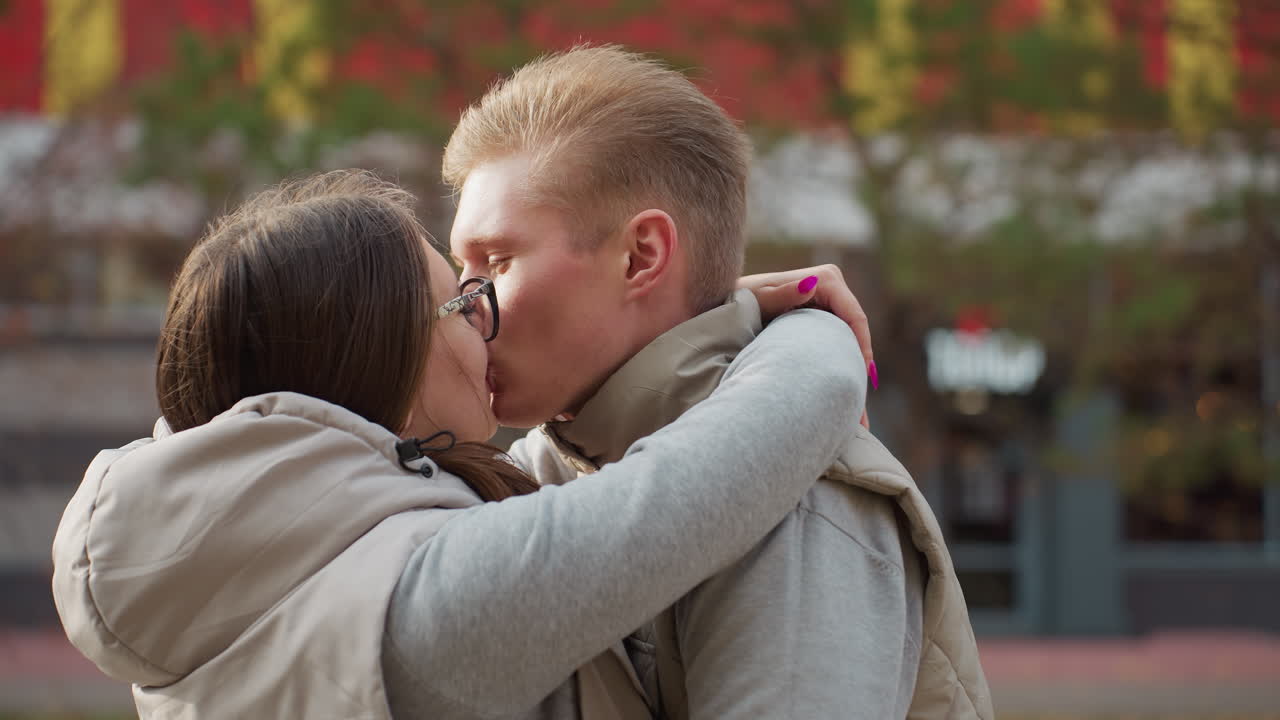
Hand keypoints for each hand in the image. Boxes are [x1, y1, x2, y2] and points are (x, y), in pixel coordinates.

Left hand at [739, 265, 875, 428]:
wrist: (727, 305)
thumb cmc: (738, 302)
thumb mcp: (757, 300)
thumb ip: (781, 294)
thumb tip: (810, 285)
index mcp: (826, 279)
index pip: (855, 316)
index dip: (862, 346)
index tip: (863, 375)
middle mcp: (832, 287)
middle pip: (856, 330)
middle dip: (861, 363)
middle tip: (862, 399)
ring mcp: (828, 302)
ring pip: (849, 338)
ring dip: (852, 368)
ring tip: (856, 404)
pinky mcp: (822, 316)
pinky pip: (837, 340)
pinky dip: (840, 365)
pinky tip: (843, 393)